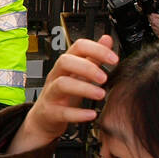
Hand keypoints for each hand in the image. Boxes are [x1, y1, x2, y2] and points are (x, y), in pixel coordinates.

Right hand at [10, 35, 118, 154]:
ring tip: (101, 94)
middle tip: (104, 78)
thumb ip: (93, 58)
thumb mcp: (79, 74)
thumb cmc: (63, 94)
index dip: (97, 49)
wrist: (44, 118)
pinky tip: (92, 114)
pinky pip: (62, 111)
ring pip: (62, 84)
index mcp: (65, 64)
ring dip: (84, 88)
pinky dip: (78, 113)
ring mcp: (51, 93)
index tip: (114, 60)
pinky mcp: (50, 112)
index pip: (78, 47)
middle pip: (65, 61)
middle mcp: (56, 76)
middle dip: (87, 67)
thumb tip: (107, 39)